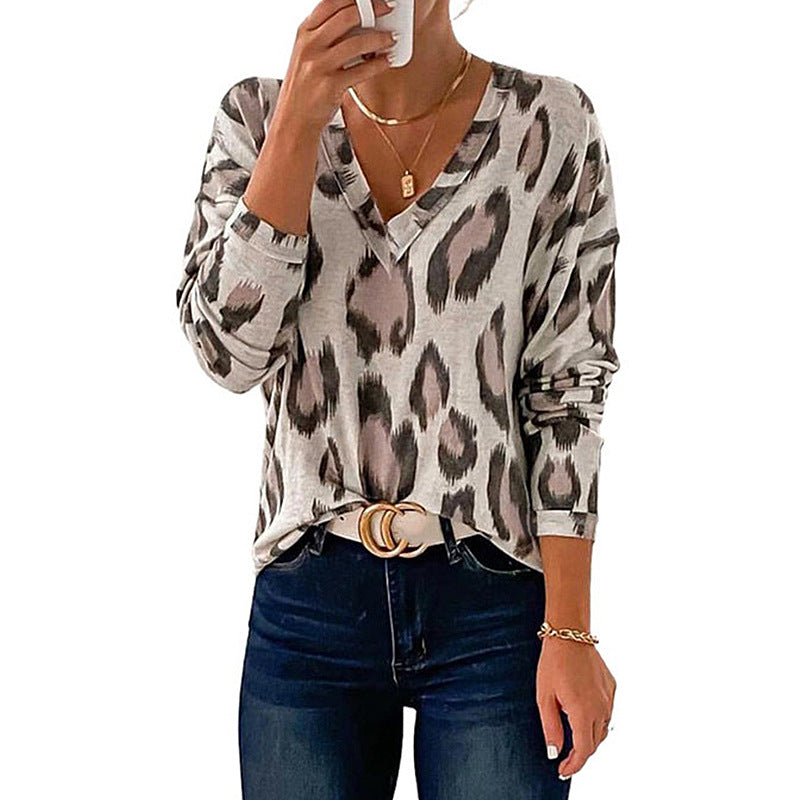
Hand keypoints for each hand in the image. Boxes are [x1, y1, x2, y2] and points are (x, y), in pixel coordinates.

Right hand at [280, 0, 396, 129]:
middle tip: (387, 9)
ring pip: (357, 42)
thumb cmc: (304, 87)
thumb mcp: (307, 54)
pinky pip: (361, 70)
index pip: (331, 2)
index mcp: (304, 32)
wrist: (294, 120)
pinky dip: (378, 64)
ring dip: (380, 38)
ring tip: (391, 38)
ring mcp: (320, 65)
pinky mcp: (331, 85)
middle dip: (373, 9)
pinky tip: (386, 61)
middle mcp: (310, 45)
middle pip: (346, 16)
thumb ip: (326, 36)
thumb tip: (356, 22)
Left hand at [536, 637, 615, 778]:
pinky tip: (583, 712)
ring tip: (574, 737)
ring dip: (590, 737)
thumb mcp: (544, 697)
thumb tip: (554, 752)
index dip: (574, 765)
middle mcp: (601, 707)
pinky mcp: (612, 688)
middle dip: (581, 753)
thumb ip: (551, 728)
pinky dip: (597, 719)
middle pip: (595, 742)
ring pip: (604, 729)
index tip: (563, 770)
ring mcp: (609, 697)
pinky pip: (607, 711)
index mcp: (583, 711)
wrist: (569, 634)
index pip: (584, 750)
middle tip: (565, 758)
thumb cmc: (553, 663)